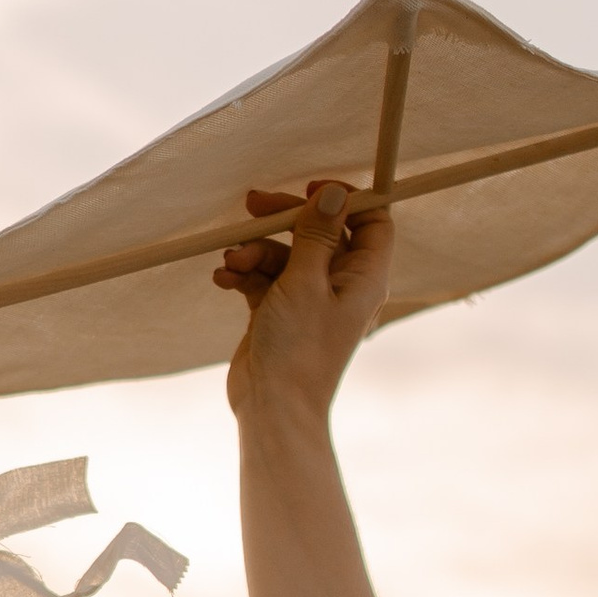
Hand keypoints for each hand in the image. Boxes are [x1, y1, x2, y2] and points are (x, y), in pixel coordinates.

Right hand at [217, 181, 394, 426]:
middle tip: (252, 205)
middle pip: (321, 231)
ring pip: (286, 253)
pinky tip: (224, 279)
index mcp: (364, 278)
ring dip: (255, 250)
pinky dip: (245, 273)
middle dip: (284, 217)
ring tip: (234, 263)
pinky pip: (264, 277)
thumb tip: (335, 193)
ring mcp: (310, 299)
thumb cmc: (299, 349)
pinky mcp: (280, 311)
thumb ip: (318, 233)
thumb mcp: (306, 281)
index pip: (373, 223)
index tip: (311, 190)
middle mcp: (341, 286)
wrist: (272, 406)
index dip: (347, 200)